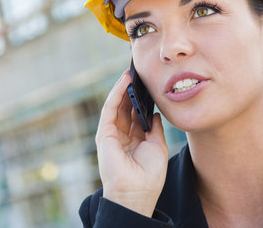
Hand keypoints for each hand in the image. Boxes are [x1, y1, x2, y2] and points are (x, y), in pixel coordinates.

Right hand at [95, 69, 168, 216]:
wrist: (138, 191)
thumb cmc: (149, 174)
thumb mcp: (157, 146)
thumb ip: (155, 128)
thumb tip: (155, 113)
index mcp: (134, 140)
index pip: (136, 114)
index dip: (141, 99)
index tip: (148, 84)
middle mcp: (121, 136)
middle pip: (125, 108)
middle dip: (132, 91)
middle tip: (140, 73)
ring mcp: (112, 135)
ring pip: (116, 105)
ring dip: (123, 88)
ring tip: (132, 72)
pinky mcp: (104, 134)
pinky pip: (110, 109)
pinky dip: (117, 93)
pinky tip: (125, 81)